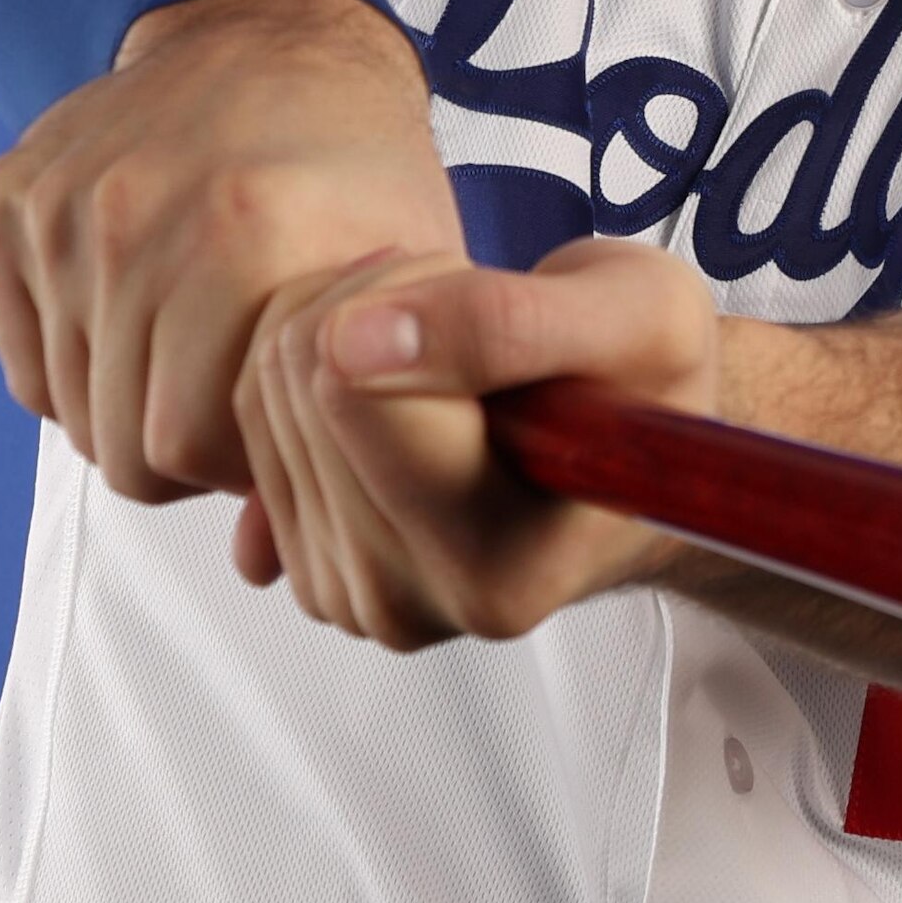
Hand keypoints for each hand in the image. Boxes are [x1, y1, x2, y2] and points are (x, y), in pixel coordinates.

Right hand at [0, 0, 458, 504]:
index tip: (277, 432)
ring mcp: (62, 204)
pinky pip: (27, 359)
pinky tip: (141, 326)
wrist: (275, 40)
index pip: (188, 450)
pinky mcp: (9, 196)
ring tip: (196, 361)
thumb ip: (346, 433)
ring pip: (69, 408)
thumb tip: (262, 566)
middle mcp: (136, 215)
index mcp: (247, 235)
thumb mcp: (398, 293)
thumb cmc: (356, 177)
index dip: (238, 466)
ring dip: (132, 411)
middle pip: (120, 440)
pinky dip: (77, 371)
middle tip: (234, 406)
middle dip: (182, 451)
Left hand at [227, 238, 724, 649]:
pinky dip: (317, 365)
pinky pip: (249, 417)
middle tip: (479, 325)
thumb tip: (350, 345)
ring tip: (453, 351)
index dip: (419, 298)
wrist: (635, 451)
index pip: (349, 385)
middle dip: (382, 304)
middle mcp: (407, 604)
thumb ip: (506, 325)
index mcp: (493, 572)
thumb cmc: (652, 387)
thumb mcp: (637, 316)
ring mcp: (346, 592)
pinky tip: (404, 381)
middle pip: (299, 380)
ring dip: (349, 326)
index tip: (496, 301)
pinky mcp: (306, 560)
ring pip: (264, 390)